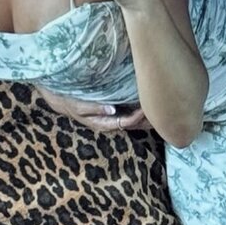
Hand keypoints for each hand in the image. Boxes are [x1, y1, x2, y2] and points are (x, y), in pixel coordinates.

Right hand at [34, 85, 152, 132]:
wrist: (62, 100)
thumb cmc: (70, 102)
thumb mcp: (78, 106)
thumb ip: (94, 108)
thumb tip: (112, 110)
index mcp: (104, 124)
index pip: (125, 122)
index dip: (137, 116)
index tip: (147, 108)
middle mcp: (111, 123)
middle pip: (134, 125)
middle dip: (147, 120)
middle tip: (163, 112)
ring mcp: (114, 118)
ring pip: (135, 120)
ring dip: (147, 116)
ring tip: (162, 110)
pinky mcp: (116, 111)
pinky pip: (132, 113)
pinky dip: (142, 110)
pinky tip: (151, 104)